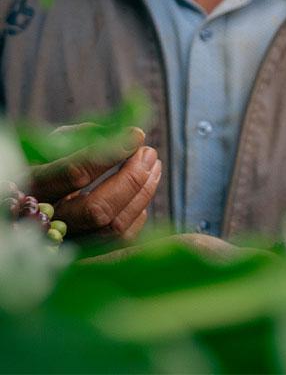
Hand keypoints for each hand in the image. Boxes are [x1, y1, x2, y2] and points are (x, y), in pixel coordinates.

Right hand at [29, 126, 162, 242]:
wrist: (26, 206)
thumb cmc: (45, 164)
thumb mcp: (54, 143)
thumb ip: (86, 136)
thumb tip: (127, 133)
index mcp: (31, 187)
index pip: (75, 173)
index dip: (112, 152)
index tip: (138, 135)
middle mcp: (43, 223)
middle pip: (97, 209)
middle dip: (132, 178)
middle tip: (149, 152)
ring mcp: (62, 246)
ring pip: (112, 228)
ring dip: (142, 195)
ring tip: (155, 166)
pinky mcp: (80, 256)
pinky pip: (118, 242)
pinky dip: (137, 214)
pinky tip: (142, 192)